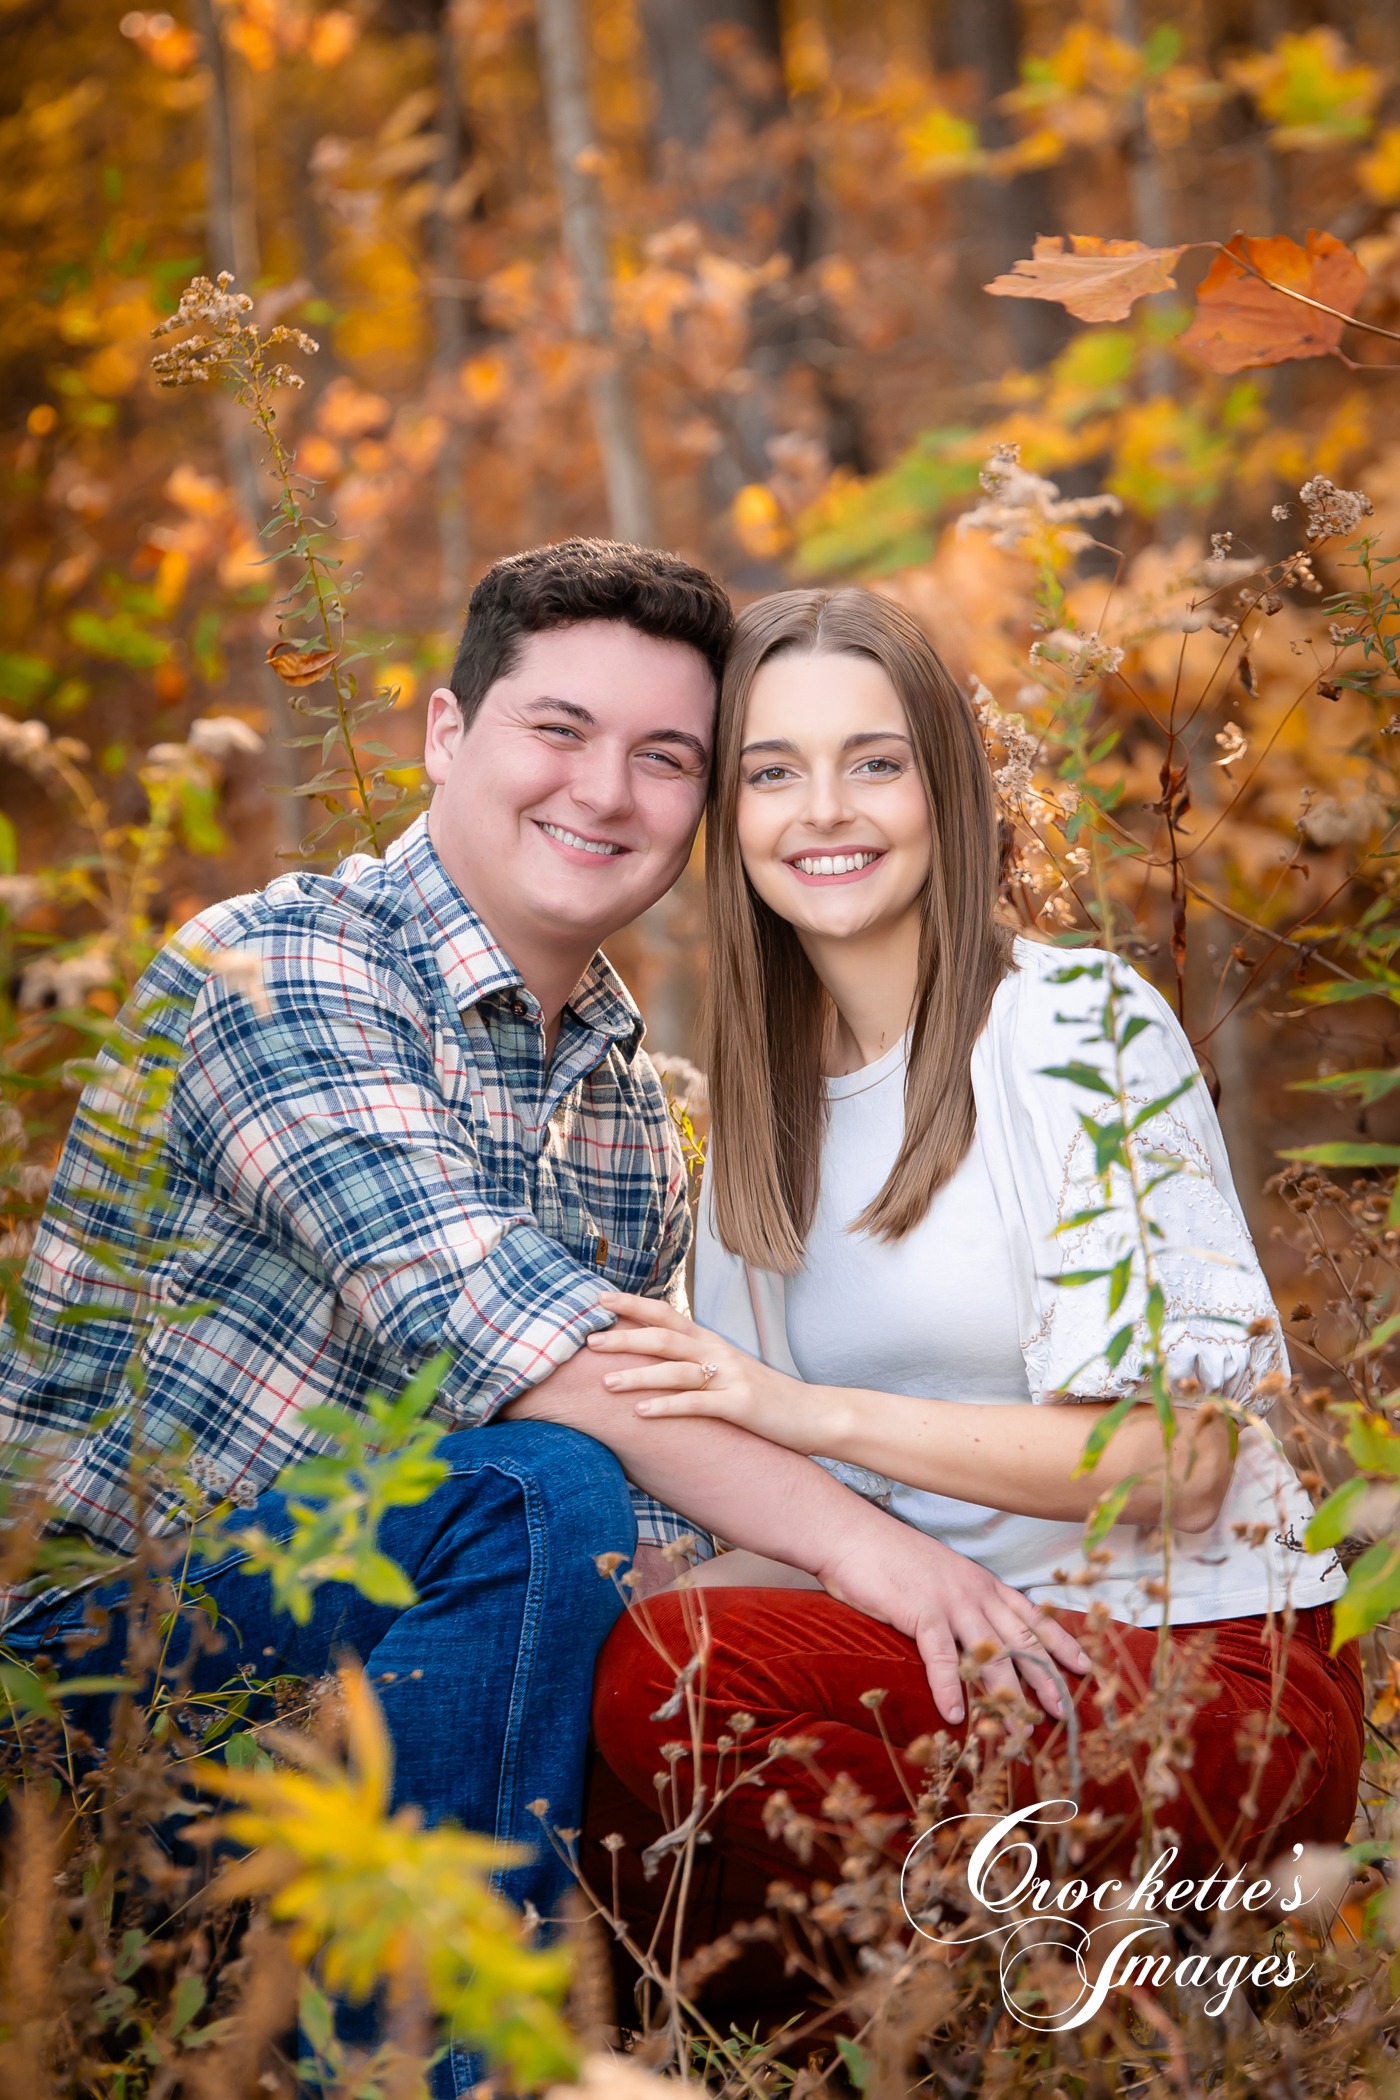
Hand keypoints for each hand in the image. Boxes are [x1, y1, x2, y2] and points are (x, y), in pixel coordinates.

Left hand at [586, 1293, 825, 1452]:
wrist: (814, 1414)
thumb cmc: (765, 1397)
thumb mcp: (727, 1372)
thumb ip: (695, 1364)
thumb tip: (655, 1362)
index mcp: (711, 1342)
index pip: (665, 1316)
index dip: (632, 1305)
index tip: (598, 1300)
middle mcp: (718, 1353)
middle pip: (663, 1338)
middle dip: (624, 1337)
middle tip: (589, 1340)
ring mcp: (729, 1378)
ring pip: (675, 1371)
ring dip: (637, 1376)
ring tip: (604, 1383)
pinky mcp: (740, 1405)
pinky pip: (698, 1404)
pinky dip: (667, 1407)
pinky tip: (641, 1414)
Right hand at [819, 1522, 1091, 1725]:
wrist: (854, 1534)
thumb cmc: (891, 1558)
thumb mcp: (939, 1576)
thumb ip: (960, 1601)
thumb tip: (971, 1632)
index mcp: (982, 1582)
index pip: (1032, 1615)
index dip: (1060, 1642)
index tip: (1084, 1667)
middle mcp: (975, 1591)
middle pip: (1022, 1639)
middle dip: (1046, 1677)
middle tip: (1063, 1711)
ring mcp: (950, 1600)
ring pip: (991, 1653)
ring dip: (1007, 1695)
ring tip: (1019, 1730)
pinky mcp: (920, 1610)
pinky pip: (941, 1655)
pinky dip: (948, 1686)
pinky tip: (954, 1713)